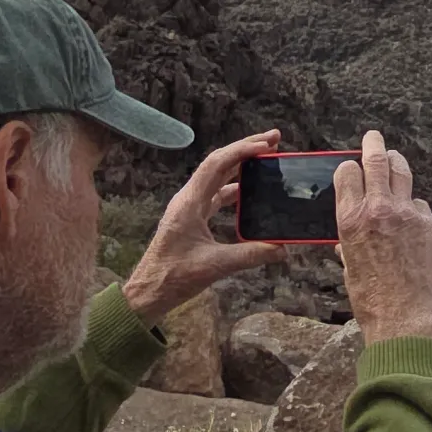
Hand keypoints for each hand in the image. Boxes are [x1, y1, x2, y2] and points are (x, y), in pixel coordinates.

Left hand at [122, 130, 288, 320]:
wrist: (149, 291)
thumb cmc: (173, 277)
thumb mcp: (215, 266)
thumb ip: (250, 255)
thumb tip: (282, 249)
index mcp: (189, 202)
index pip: (217, 164)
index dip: (243, 150)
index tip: (267, 145)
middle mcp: (188, 199)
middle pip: (219, 163)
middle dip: (246, 149)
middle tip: (274, 140)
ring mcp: (189, 207)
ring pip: (218, 177)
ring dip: (241, 166)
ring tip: (267, 159)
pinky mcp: (192, 218)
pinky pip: (216, 195)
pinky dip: (235, 188)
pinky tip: (251, 192)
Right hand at [334, 128, 431, 346]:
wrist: (402, 317)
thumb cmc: (370, 298)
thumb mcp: (349, 266)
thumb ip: (349, 244)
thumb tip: (348, 240)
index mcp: (350, 220)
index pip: (347, 173)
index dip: (349, 168)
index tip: (352, 167)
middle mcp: (376, 210)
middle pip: (376, 161)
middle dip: (373, 144)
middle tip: (373, 138)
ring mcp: (405, 214)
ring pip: (401, 172)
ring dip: (396, 162)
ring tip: (394, 158)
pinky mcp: (428, 223)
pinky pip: (419, 204)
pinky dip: (413, 207)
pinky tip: (410, 217)